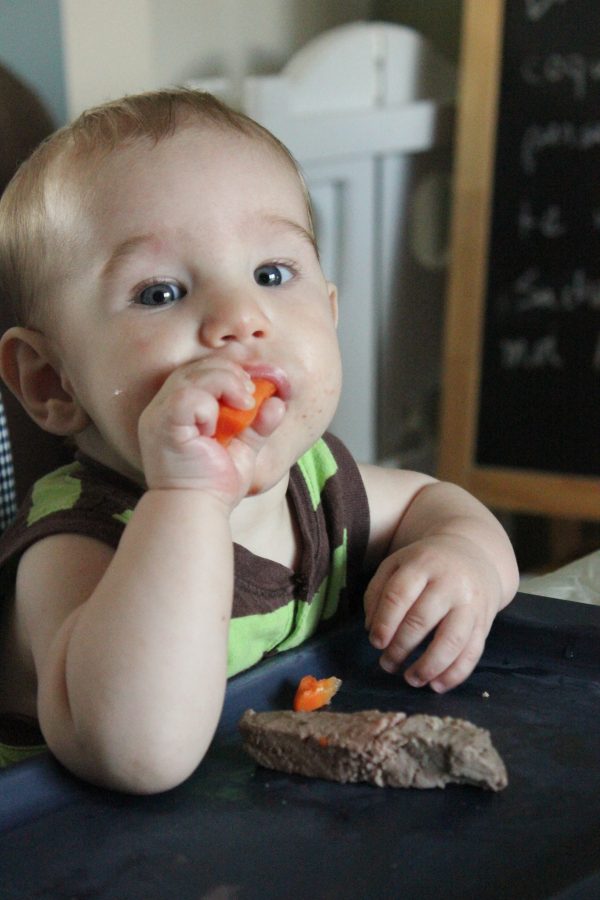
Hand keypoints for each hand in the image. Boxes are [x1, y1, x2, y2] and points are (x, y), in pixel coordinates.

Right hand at [138, 359, 283, 503]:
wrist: (197, 511)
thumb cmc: (214, 485)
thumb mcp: (243, 449)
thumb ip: (258, 424)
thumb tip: (278, 401)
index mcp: (178, 410)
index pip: (201, 372)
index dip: (230, 372)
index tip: (255, 388)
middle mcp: (162, 408)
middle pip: (197, 368)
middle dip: (231, 374)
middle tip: (250, 396)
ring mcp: (159, 415)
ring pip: (193, 376)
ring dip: (226, 383)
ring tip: (244, 404)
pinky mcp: (163, 425)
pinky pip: (187, 396)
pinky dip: (209, 402)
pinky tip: (219, 424)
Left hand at [364, 534, 502, 692]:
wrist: (474, 556)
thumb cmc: (427, 565)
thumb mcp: (397, 564)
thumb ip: (378, 592)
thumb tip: (372, 629)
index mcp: (422, 563)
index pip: (399, 594)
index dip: (385, 622)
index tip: (376, 642)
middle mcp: (450, 582)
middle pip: (422, 619)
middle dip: (400, 647)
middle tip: (387, 663)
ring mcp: (470, 604)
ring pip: (451, 641)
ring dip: (428, 666)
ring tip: (410, 679)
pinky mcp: (485, 623)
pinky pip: (472, 653)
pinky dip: (454, 674)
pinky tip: (436, 685)